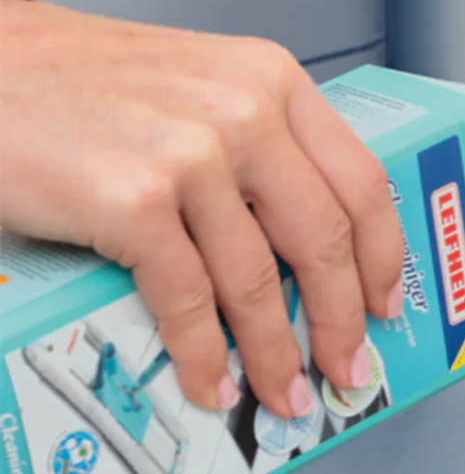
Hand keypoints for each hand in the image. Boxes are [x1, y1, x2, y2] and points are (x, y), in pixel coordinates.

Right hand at [0, 0, 404, 417]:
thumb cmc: (70, 82)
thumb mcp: (191, 87)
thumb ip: (253, 147)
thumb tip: (298, 249)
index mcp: (269, 80)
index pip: (360, 182)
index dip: (381, 257)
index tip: (384, 304)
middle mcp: (242, 110)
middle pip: (323, 240)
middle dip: (341, 321)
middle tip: (347, 368)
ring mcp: (189, 153)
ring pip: (258, 282)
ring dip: (273, 355)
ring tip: (280, 394)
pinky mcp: (132, 198)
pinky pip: (187, 300)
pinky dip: (202, 355)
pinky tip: (208, 383)